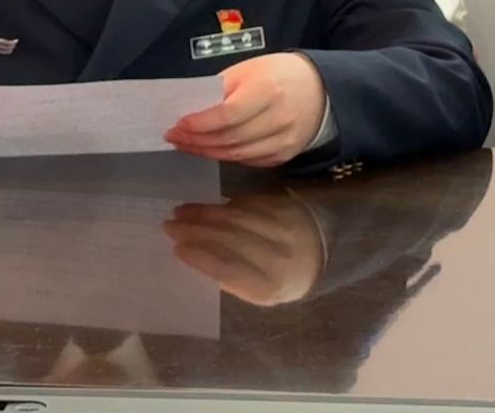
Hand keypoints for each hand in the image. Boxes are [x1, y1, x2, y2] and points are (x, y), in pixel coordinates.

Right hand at [163, 193, 324, 304]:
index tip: (178, 249)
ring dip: (204, 213)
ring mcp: (284, 227)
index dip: (202, 259)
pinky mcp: (283, 206)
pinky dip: (223, 204)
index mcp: (271, 286)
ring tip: (180, 212)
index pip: (231, 270)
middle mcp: (280, 256)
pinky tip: (205, 207)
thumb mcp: (261, 291)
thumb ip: (233, 279)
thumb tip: (197, 259)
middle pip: (231, 240)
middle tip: (170, 226)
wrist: (325, 251)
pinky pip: (247, 203)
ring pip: (236, 217)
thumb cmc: (283, 278)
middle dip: (196, 231)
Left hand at [166, 54, 327, 166]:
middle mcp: (279, 118)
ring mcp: (284, 140)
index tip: (179, 123)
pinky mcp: (285, 154)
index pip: (228, 114)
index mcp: (268, 90)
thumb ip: (221, 88)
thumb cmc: (278, 74)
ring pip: (237, 154)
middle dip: (197, 140)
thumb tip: (191, 108)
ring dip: (207, 152)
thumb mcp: (248, 69)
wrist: (320, 89)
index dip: (201, 123)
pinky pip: (249, 161)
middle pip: (230, 137)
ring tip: (186, 145)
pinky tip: (211, 149)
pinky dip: (227, 156)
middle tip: (174, 136)